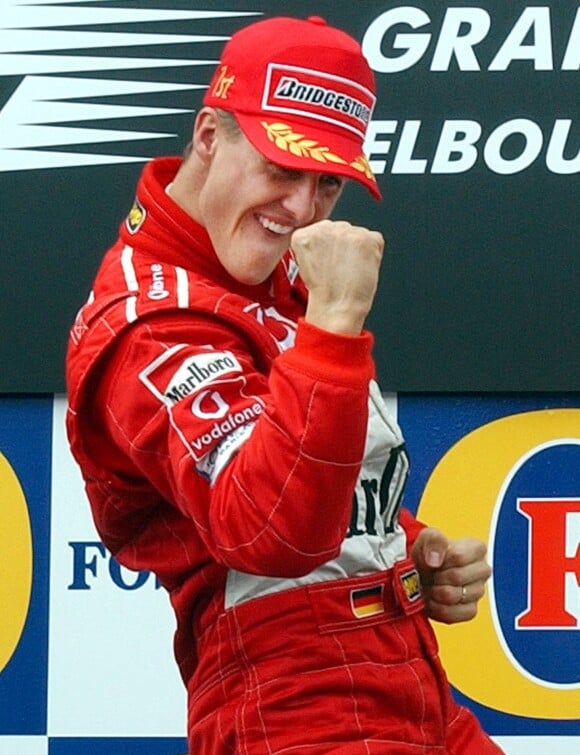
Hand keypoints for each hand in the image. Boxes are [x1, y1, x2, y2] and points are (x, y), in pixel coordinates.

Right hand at [291, 219, 383, 334]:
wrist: (337, 307)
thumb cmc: (324, 292)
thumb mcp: (306, 263)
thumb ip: (316, 244)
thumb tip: (330, 239)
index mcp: (304, 235)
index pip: (321, 230)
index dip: (328, 248)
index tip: (327, 261)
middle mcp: (324, 227)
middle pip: (341, 229)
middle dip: (344, 246)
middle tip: (340, 267)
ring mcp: (346, 231)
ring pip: (358, 234)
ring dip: (358, 249)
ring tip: (350, 270)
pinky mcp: (366, 237)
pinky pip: (375, 240)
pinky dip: (374, 254)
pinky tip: (362, 268)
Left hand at [411, 527, 491, 623]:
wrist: (419, 574)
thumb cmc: (427, 553)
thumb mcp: (427, 537)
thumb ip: (434, 540)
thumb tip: (435, 561)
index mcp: (477, 549)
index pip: (459, 557)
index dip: (441, 560)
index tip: (435, 560)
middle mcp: (482, 570)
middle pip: (457, 577)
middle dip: (436, 577)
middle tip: (430, 575)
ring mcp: (478, 592)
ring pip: (453, 596)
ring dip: (434, 592)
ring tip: (430, 586)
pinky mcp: (470, 610)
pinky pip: (453, 614)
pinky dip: (437, 608)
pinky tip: (432, 600)